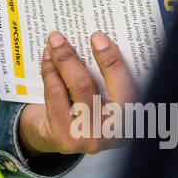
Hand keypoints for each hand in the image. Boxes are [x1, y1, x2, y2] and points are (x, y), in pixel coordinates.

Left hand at [18, 31, 136, 157]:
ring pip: (75, 89)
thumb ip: (104, 75)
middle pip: (93, 87)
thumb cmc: (86, 110)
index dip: (112, 62)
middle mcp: (114, 133)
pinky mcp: (66, 139)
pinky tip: (46, 59)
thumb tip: (94, 41)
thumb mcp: (103, 95)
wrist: (58, 138)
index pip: (126, 88)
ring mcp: (89, 139)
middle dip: (73, 57)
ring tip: (52, 43)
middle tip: (60, 37)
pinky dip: (49, 73)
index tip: (98, 38)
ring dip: (60, 61)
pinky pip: (56, 97)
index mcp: (131, 119)